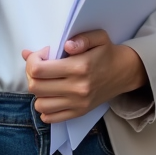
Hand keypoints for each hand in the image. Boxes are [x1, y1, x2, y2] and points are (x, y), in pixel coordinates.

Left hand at [21, 30, 148, 123]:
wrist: (124, 72)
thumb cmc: (107, 53)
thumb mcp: (98, 37)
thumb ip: (81, 38)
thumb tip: (66, 46)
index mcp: (79, 67)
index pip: (38, 69)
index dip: (32, 60)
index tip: (41, 55)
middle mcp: (77, 88)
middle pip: (35, 87)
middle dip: (31, 75)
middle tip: (40, 67)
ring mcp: (77, 103)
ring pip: (40, 104)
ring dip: (38, 92)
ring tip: (46, 81)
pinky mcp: (78, 113)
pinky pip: (50, 117)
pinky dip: (45, 108)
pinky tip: (50, 96)